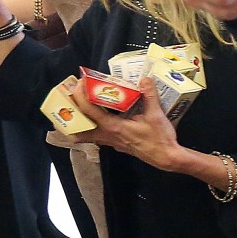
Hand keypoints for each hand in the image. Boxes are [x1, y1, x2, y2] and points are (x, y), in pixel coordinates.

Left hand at [68, 77, 183, 169]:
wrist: (167, 158)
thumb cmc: (160, 139)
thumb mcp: (156, 115)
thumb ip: (149, 95)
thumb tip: (144, 79)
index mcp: (114, 127)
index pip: (89, 111)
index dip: (81, 95)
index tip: (80, 83)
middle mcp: (108, 136)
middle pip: (80, 129)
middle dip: (72, 114)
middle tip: (70, 99)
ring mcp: (112, 143)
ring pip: (88, 136)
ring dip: (81, 124)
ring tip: (79, 109)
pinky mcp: (118, 145)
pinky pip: (99, 137)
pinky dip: (93, 128)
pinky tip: (100, 119)